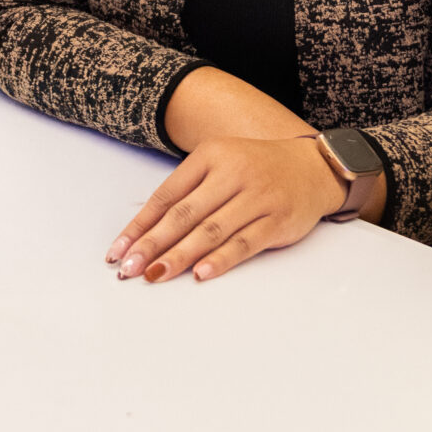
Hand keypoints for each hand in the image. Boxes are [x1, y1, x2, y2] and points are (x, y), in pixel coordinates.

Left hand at [110, 136, 350, 283]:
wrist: (314, 166)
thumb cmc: (257, 169)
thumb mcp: (220, 164)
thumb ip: (189, 191)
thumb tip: (145, 231)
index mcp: (211, 156)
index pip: (167, 195)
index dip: (140, 226)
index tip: (118, 250)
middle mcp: (233, 173)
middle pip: (184, 214)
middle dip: (153, 244)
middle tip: (129, 268)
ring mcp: (258, 196)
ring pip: (211, 230)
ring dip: (180, 256)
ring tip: (155, 274)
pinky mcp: (278, 220)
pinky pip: (245, 242)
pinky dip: (221, 259)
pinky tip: (201, 273)